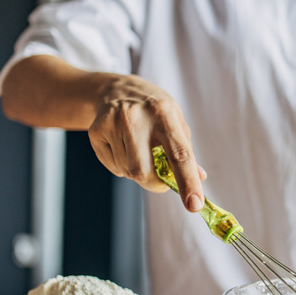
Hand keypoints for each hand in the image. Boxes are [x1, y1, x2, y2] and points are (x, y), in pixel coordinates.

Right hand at [89, 75, 206, 210]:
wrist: (117, 89)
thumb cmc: (155, 111)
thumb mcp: (176, 122)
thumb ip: (186, 152)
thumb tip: (199, 178)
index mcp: (165, 114)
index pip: (179, 154)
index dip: (188, 181)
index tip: (194, 205)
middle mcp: (136, 117)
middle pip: (143, 171)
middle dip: (153, 183)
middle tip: (159, 179)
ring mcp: (113, 122)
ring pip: (127, 171)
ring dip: (137, 171)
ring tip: (138, 150)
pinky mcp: (96, 130)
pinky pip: (112, 167)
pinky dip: (121, 166)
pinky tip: (122, 146)